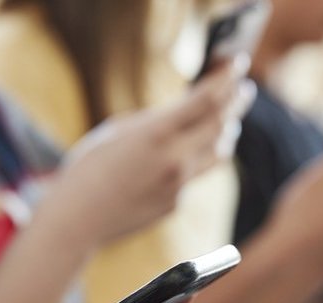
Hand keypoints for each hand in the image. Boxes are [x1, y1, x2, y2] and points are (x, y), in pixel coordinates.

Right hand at [47, 56, 255, 247]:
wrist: (78, 218)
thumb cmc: (89, 167)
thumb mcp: (119, 130)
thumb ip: (157, 120)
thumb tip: (188, 111)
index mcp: (157, 132)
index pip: (207, 98)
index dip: (227, 77)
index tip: (239, 63)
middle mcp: (175, 159)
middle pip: (222, 123)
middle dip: (236, 101)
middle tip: (244, 89)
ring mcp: (179, 184)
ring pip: (219, 152)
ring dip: (226, 131)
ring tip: (228, 119)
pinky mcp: (176, 203)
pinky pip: (194, 175)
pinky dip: (195, 159)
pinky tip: (184, 154)